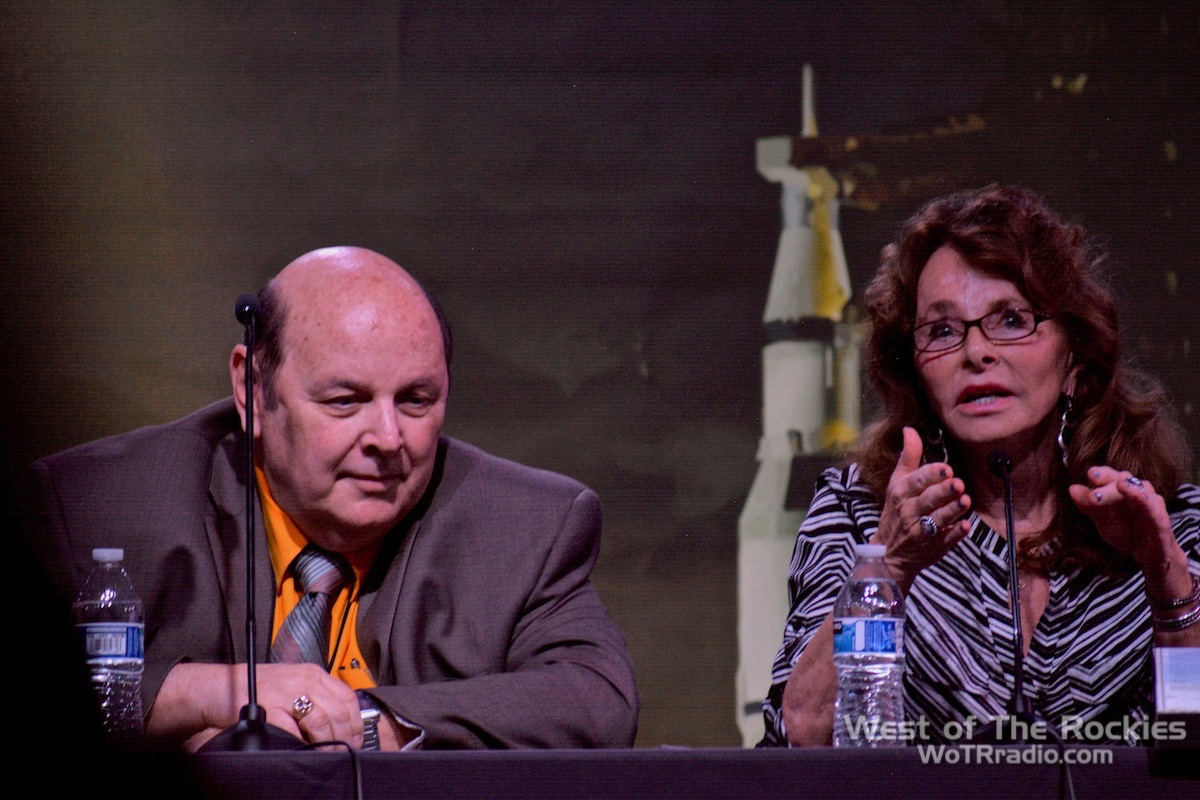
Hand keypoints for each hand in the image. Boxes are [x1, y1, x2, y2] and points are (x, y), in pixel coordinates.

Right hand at [152, 662, 363, 750]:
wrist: (219, 687)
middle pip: (338, 710)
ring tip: (328, 753)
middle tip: (346, 750)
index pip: (347, 695)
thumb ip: (313, 696)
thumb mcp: (291, 683)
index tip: (357, 736)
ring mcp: (287, 693)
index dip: (356, 720)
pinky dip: (302, 743)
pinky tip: (304, 749)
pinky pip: (294, 730)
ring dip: (328, 741)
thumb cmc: (253, 687)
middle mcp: (304, 680)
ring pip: (321, 720)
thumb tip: (337, 721)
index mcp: (312, 673)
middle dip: (346, 735)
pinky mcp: (270, 708)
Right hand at [871, 427, 971, 590]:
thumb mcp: (897, 483)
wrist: (889, 553)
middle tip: (957, 484)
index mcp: (900, 493)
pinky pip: (946, 541)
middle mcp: (909, 511)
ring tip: (965, 501)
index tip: (946, 469)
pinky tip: (965, 526)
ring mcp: (921, 531)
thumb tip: (909, 430)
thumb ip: (908, 457)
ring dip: (952, 510)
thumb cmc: (896, 511)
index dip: (931, 474)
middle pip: (928, 499)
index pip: (916, 481)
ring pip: (938, 519)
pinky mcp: (934, 548)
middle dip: (943, 492)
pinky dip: (955, 534)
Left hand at [1068, 466, 1186, 596]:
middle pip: (1123, 480)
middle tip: (1094, 484)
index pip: (1110, 475)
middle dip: (1109, 481)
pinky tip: (1143, 501)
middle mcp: (1137, 492)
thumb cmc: (1125, 530)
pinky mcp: (1161, 521)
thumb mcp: (1102, 519)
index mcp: (1121, 489)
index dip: (1101, 473)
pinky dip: (1149, 506)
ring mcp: (1151, 505)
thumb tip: (1072, 488)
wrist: (1148, 555)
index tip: (1090, 473)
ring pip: (1142, 492)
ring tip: (1121, 485)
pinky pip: (1156, 512)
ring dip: (1131, 489)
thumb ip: (1088, 505)